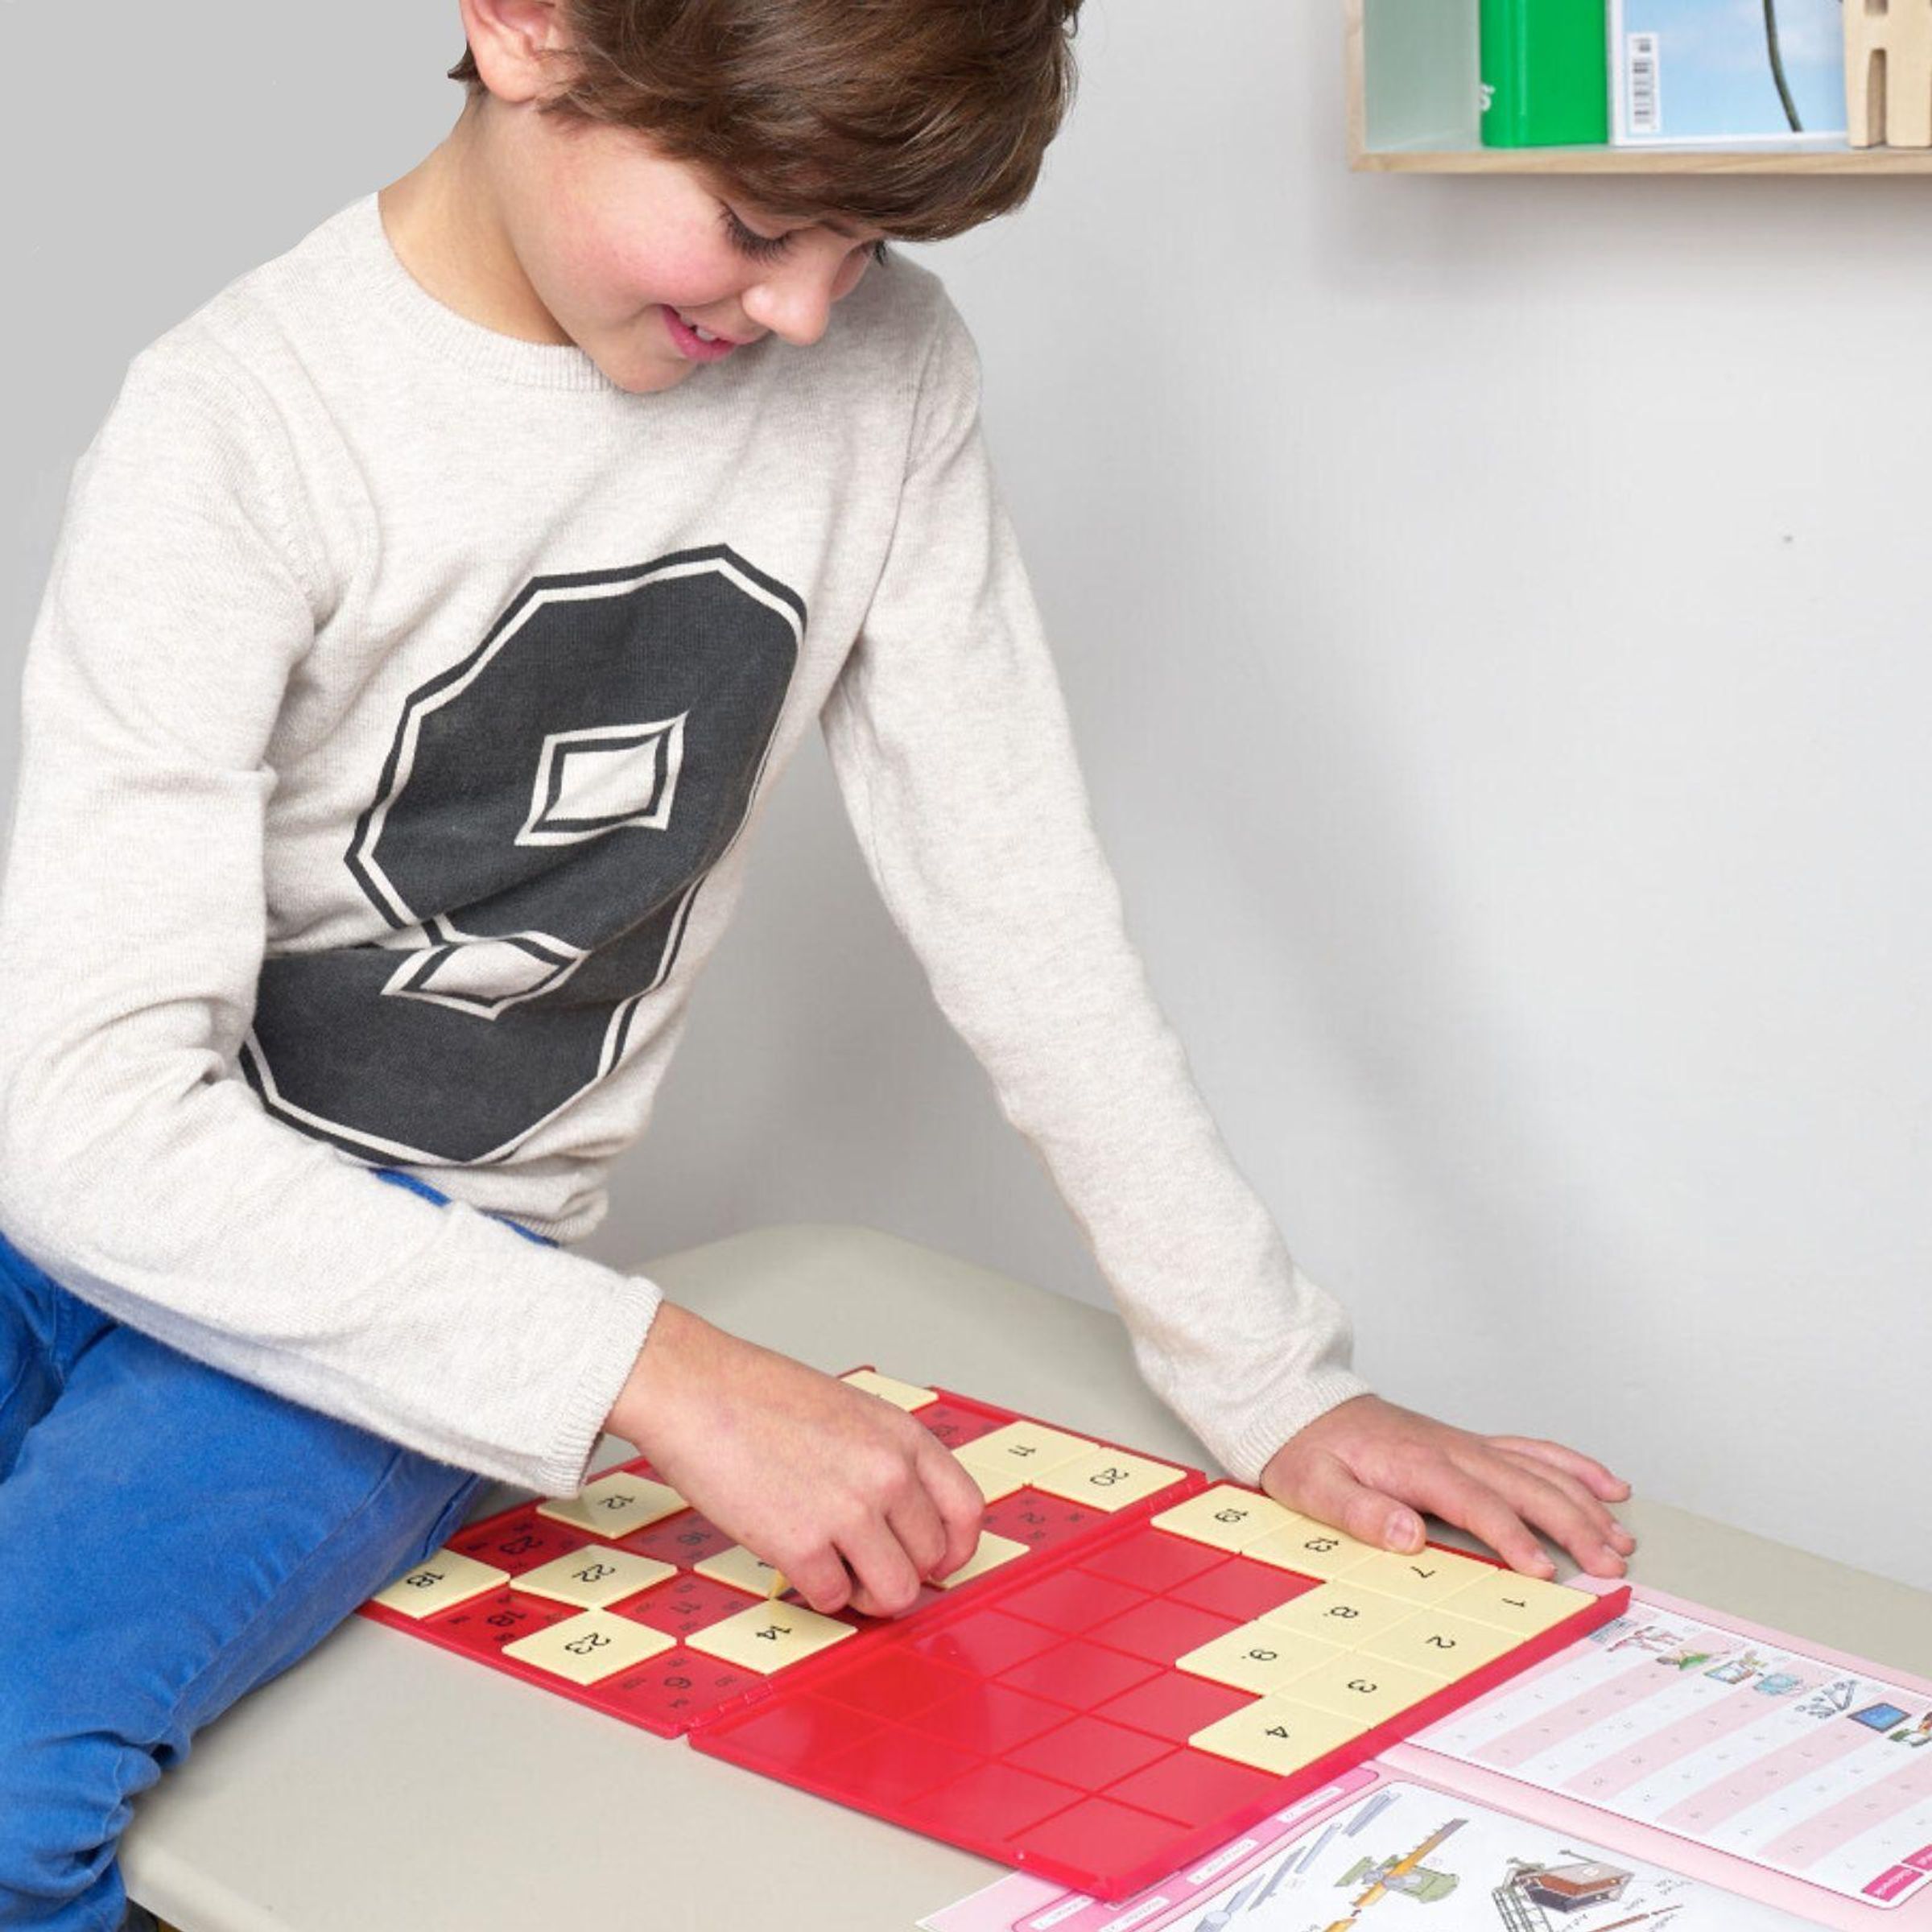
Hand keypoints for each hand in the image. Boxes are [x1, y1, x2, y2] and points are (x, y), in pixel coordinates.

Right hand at [604, 1304, 985, 1617]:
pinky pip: (834, 1599)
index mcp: (902, 1436)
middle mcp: (887, 1474)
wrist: (693, 1390)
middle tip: (863, 1562)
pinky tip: (793, 1557)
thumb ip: (885, 1459)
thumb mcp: (849, 1412)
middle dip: (898, 1570)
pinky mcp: (803, 1546)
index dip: (955, 1549)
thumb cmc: (755, 1395)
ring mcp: (849, 1511)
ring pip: (894, 1594)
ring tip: (834, 1569)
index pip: (967, 1511)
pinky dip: (815, 1589)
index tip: (937, 1562)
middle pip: (931, 1561)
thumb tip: (905, 1518)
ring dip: (864, 1592)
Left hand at [1258, 1393, 1634, 1579]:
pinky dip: (1573, 1465)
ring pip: (1539, 1470)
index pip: (1476, 1503)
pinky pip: (1531, 1451)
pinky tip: (1608, 1485)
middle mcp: (1451, 1450)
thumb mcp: (1314, 1487)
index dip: (1512, 1536)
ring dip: (1583, 1502)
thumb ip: (1358, 1511)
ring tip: (1620, 1538)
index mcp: (1416, 1464)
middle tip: (1607, 1564)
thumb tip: (1407, 1536)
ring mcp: (1466, 1445)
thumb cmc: (1310, 1451)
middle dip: (1572, 1525)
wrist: (1305, 1407)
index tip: (1542, 1570)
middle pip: (1525, 1486)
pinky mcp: (1471, 1445)